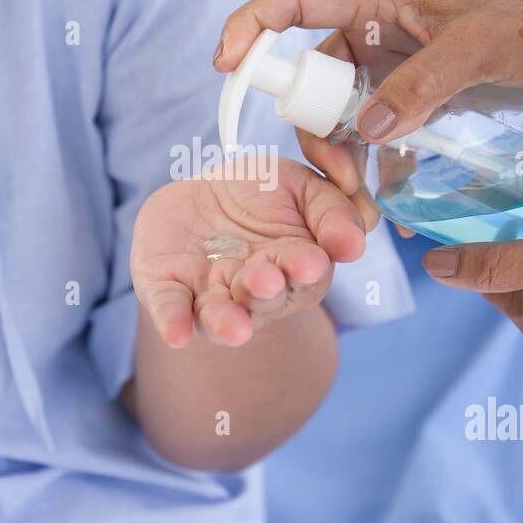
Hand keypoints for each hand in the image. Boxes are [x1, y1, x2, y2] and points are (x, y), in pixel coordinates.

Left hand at [131, 157, 365, 347]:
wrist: (201, 195)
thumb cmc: (262, 194)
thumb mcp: (302, 188)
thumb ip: (333, 212)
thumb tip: (355, 244)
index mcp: (294, 267)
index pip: (305, 275)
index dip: (306, 269)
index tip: (310, 262)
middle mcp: (252, 291)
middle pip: (262, 300)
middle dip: (264, 292)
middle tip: (266, 281)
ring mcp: (209, 293)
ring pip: (218, 316)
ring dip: (225, 322)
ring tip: (233, 327)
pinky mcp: (167, 288)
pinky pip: (170, 308)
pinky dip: (173, 321)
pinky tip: (176, 334)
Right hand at [214, 0, 522, 221]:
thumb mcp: (477, 49)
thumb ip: (423, 85)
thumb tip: (366, 130)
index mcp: (374, 0)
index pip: (291, 2)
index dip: (250, 27)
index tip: (225, 66)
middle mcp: (370, 34)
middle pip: (310, 83)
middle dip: (316, 134)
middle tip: (343, 181)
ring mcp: (386, 71)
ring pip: (338, 120)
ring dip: (343, 164)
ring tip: (368, 209)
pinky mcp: (407, 102)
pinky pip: (373, 141)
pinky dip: (376, 173)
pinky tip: (394, 208)